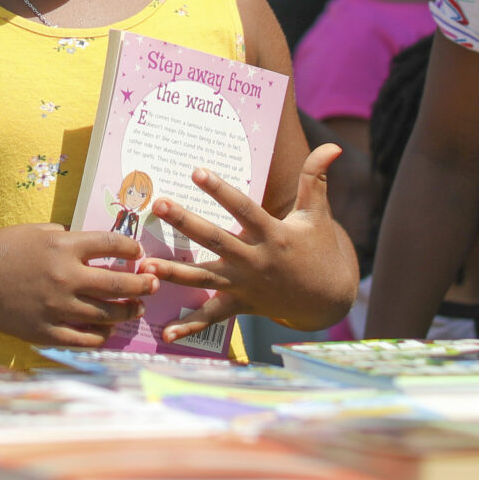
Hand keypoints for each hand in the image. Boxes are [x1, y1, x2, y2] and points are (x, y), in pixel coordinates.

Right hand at [0, 224, 158, 347]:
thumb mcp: (33, 231)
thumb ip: (64, 235)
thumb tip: (88, 242)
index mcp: (64, 245)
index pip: (114, 244)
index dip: (132, 248)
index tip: (138, 253)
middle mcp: (66, 276)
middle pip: (120, 282)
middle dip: (144, 284)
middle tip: (154, 284)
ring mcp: (57, 306)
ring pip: (108, 314)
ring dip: (128, 311)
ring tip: (135, 309)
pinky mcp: (47, 331)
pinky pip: (86, 338)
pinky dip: (102, 335)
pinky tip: (107, 331)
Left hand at [146, 144, 359, 341]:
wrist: (325, 298)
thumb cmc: (317, 248)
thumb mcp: (317, 213)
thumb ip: (316, 179)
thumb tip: (333, 146)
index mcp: (273, 235)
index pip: (244, 209)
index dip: (221, 190)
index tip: (197, 171)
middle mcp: (255, 260)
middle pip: (215, 240)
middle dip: (186, 223)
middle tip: (159, 204)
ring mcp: (244, 285)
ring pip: (204, 278)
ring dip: (174, 272)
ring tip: (145, 265)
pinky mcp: (239, 304)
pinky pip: (212, 318)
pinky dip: (190, 327)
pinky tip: (167, 333)